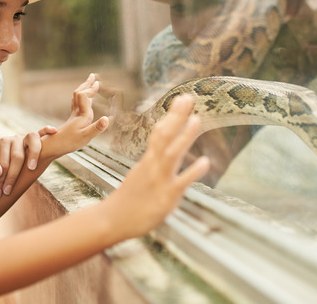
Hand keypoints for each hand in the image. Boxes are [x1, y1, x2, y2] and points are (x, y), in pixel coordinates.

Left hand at [0, 126, 56, 197]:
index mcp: (3, 142)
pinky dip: (47, 130)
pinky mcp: (36, 139)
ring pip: (32, 141)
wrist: (2, 158)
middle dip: (12, 176)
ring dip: (34, 154)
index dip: (1, 180)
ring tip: (32, 168)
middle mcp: (15, 138)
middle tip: (7, 192)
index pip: (3, 164)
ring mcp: (26, 138)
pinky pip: (42, 132)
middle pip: (18, 157)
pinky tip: (53, 131)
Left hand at [41, 74, 108, 159]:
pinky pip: (77, 105)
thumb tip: (107, 118)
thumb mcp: (86, 137)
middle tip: (92, 76)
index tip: (98, 83)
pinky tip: (86, 101)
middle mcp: (77, 113)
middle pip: (79, 94)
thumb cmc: (69, 143)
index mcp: (82, 115)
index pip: (84, 95)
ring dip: (84, 89)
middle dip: (86, 85)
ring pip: (77, 98)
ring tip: (89, 84)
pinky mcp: (72, 120)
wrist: (54, 147)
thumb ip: (97, 128)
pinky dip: (82, 99)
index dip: (90, 89)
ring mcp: (74, 116)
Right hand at [103, 95, 208, 239]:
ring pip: (172, 154)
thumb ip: (153, 164)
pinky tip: (205, 161)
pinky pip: (181, 182)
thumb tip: (162, 154)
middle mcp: (153, 166)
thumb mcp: (140, 176)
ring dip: (185, 136)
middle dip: (177, 116)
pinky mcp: (166, 197)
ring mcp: (159, 180)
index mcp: (148, 161)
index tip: (181, 99)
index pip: (160, 133)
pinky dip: (193, 171)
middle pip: (165, 136)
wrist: (111, 220)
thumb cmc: (128, 201)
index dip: (172, 116)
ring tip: (197, 119)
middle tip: (188, 97)